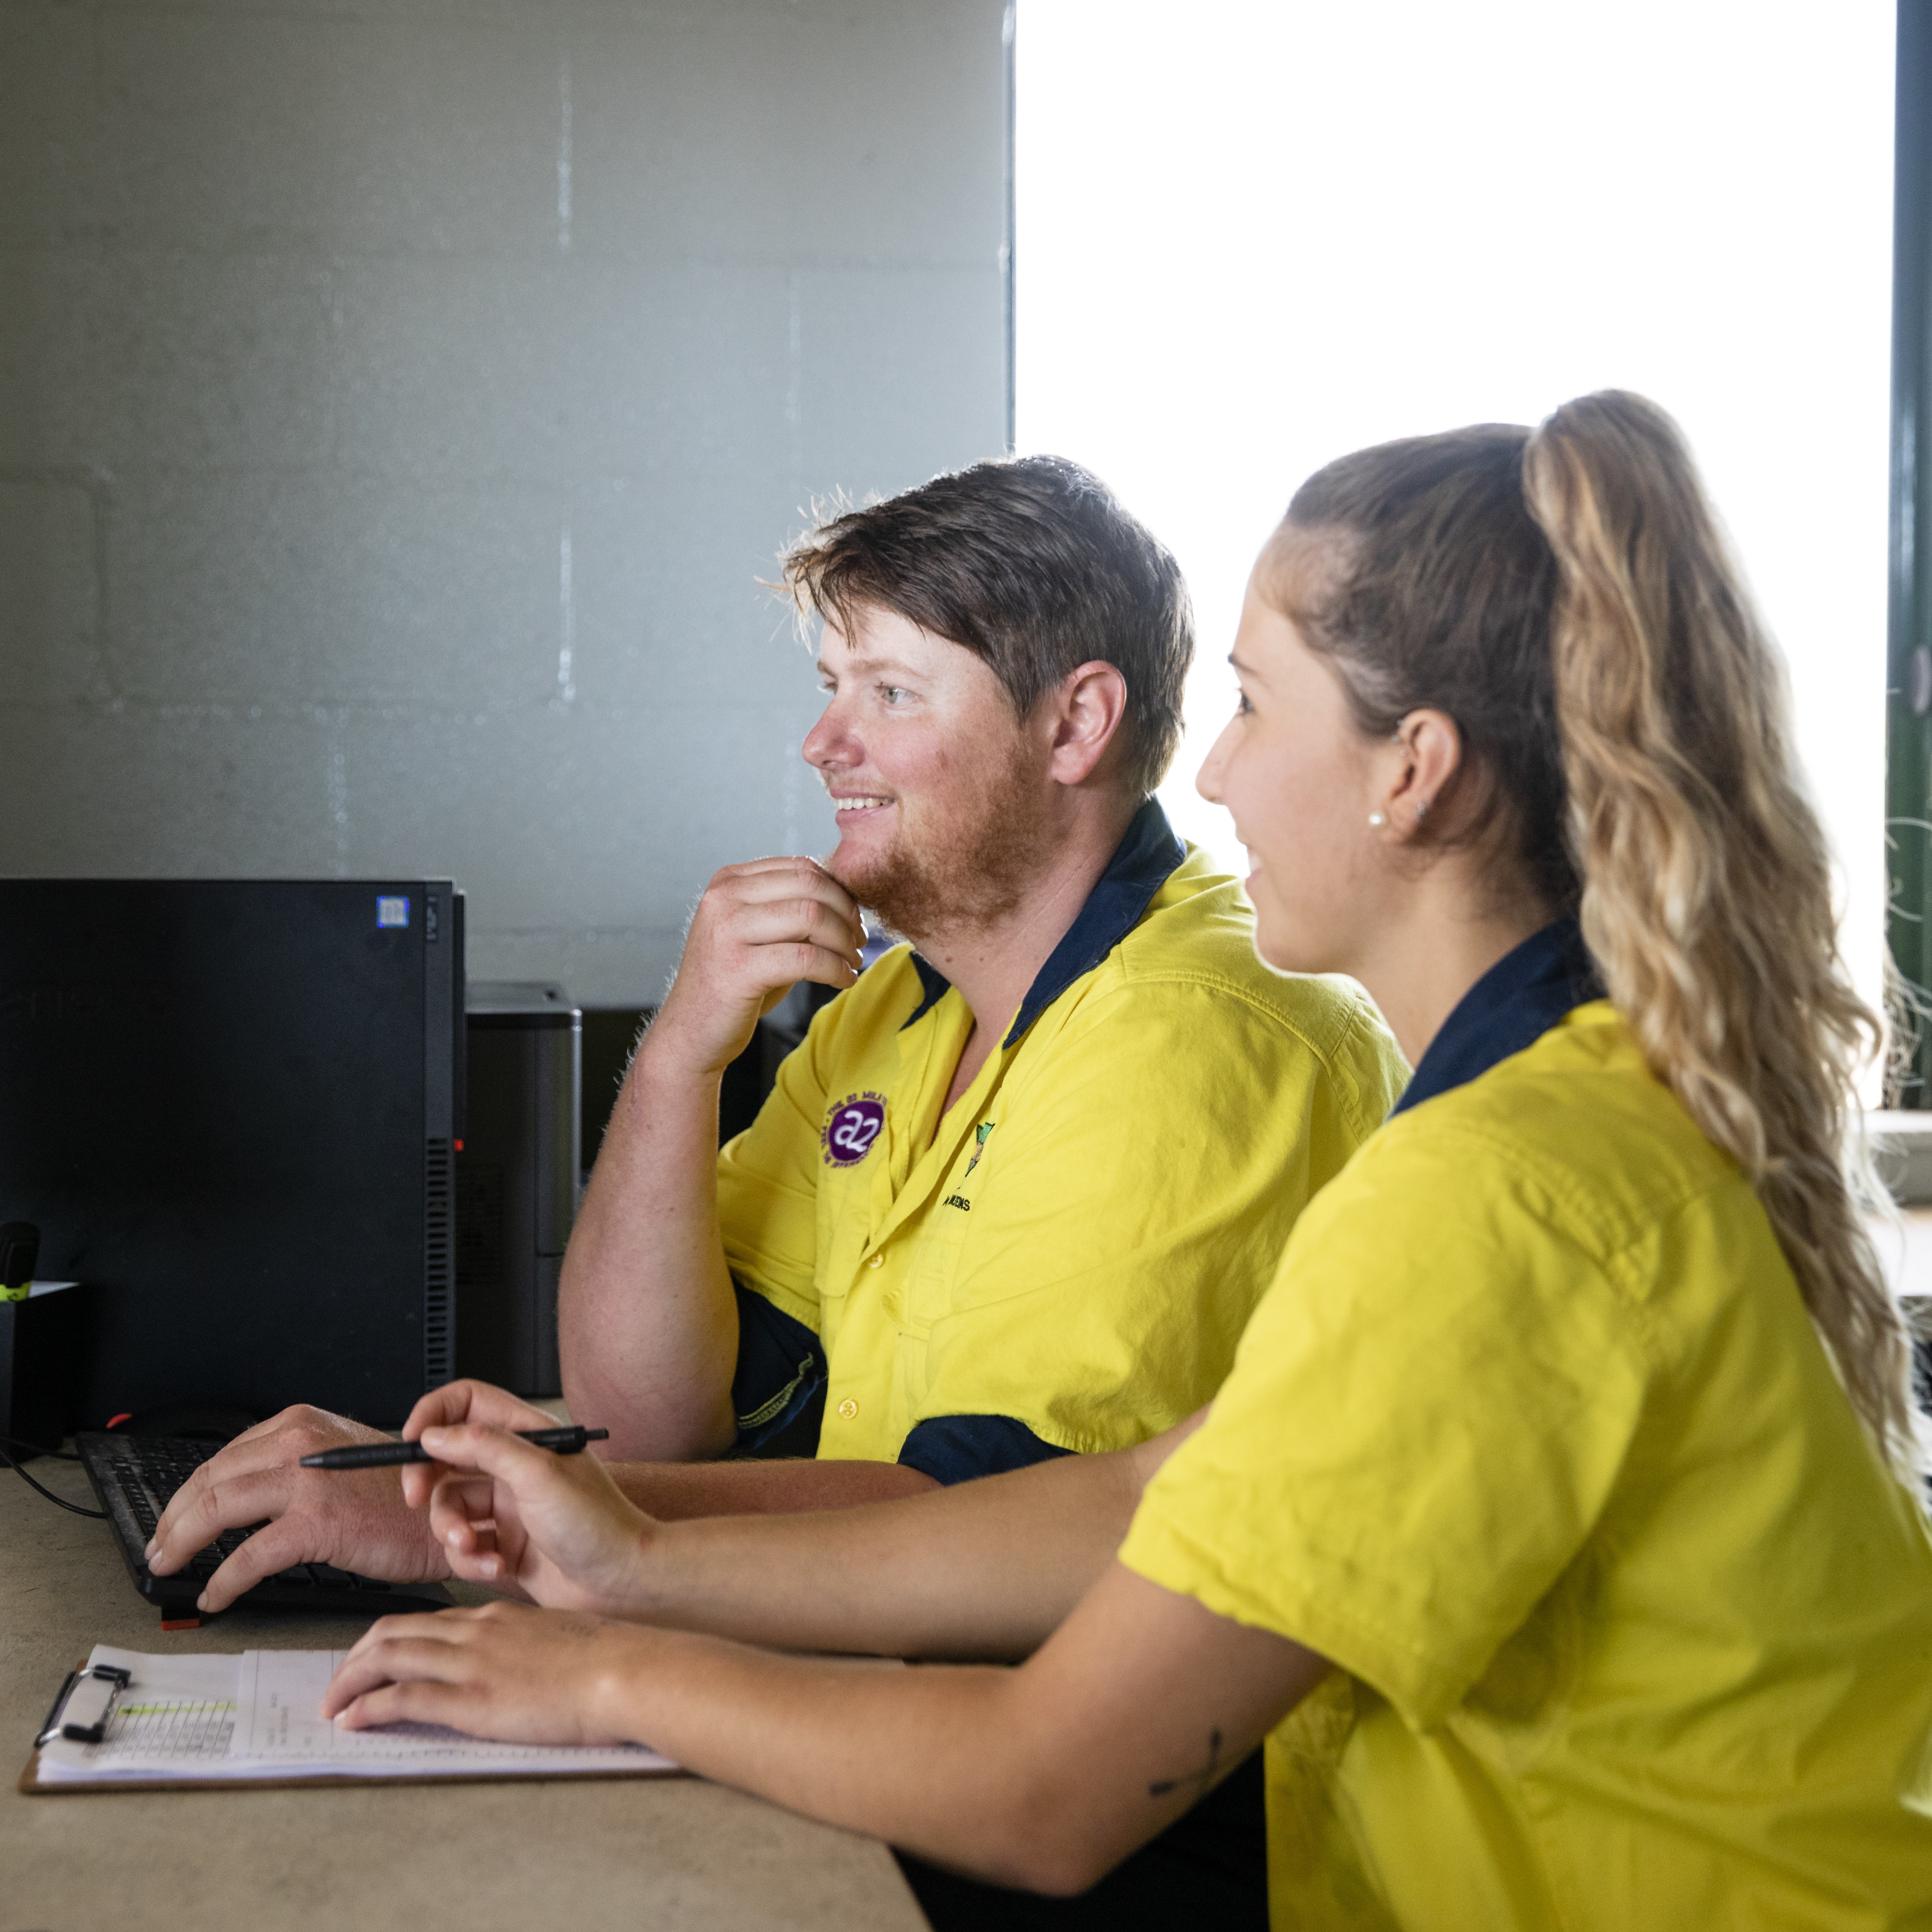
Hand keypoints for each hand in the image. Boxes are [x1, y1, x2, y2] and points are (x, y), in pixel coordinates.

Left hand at [144, 1404, 448, 1612]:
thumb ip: (300, 1468)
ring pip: (216, 1509)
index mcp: (305, 1426)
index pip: (224, 1457)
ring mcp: (307, 1481)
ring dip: (182, 1543)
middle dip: (173, 1519)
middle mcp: (302, 1444)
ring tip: (171, 1567)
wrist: (454, 1514)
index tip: (176, 1517)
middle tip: (160, 1549)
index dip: (189, 1492)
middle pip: (209, 1479)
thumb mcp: (346, 1462)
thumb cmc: (408, 1497)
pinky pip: (248, 1556)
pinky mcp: (316, 1522)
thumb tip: (250, 1494)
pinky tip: (216, 1595)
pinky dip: (223, 1580)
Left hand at [321, 1600, 656, 1745]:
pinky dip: (369, 1706)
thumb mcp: (559, 1642)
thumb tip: (518, 1666)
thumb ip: (527, 1647)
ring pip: (389, 1656)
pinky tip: (353, 1719)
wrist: (625, 1671)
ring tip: (332, 1702)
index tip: (375, 1659)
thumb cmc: (607, 1660)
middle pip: (396, 1631)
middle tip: (339, 1680)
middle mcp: (476, 1631)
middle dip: (356, 1656)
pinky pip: (403, 1696)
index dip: (391, 1639)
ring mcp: (472, 1663)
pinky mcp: (471, 1699)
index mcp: (498, 1616)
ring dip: (350, 1680)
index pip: (428, 1620)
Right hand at [405, 1409, 657, 1612]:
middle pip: (446, 1458)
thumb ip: (486, 1448)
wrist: (621, 1583)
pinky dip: (471, 1558)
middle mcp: (515, 1467)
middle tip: (415, 1495)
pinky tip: (496, 1566)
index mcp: (527, 1435)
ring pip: (449, 1507)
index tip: (412, 1441)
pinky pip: (463, 1545)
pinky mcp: (504, 1544)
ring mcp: (509, 1507)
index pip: (467, 1403)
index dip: (434, 1415)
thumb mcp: (539, 1475)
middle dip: (426, 1479)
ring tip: (472, 1545)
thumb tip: (437, 1433)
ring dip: (451, 1529)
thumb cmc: (599, 1525)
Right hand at [649, 857, 863, 1077]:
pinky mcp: (738, 968)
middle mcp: (723, 898)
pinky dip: (835, 969)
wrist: (691, 1033)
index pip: (801, 867)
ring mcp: (726, 931)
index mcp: (728, 881)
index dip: (839, 891)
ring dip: (844, 942)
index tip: (854, 918)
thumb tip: (848, 896)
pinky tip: (843, 980)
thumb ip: (791, 909)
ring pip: (812, 917)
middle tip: (859, 941)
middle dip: (846, 913)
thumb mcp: (759, 934)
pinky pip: (807, 959)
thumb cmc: (734, 982)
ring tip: (852, 962)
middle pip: (810, 886)